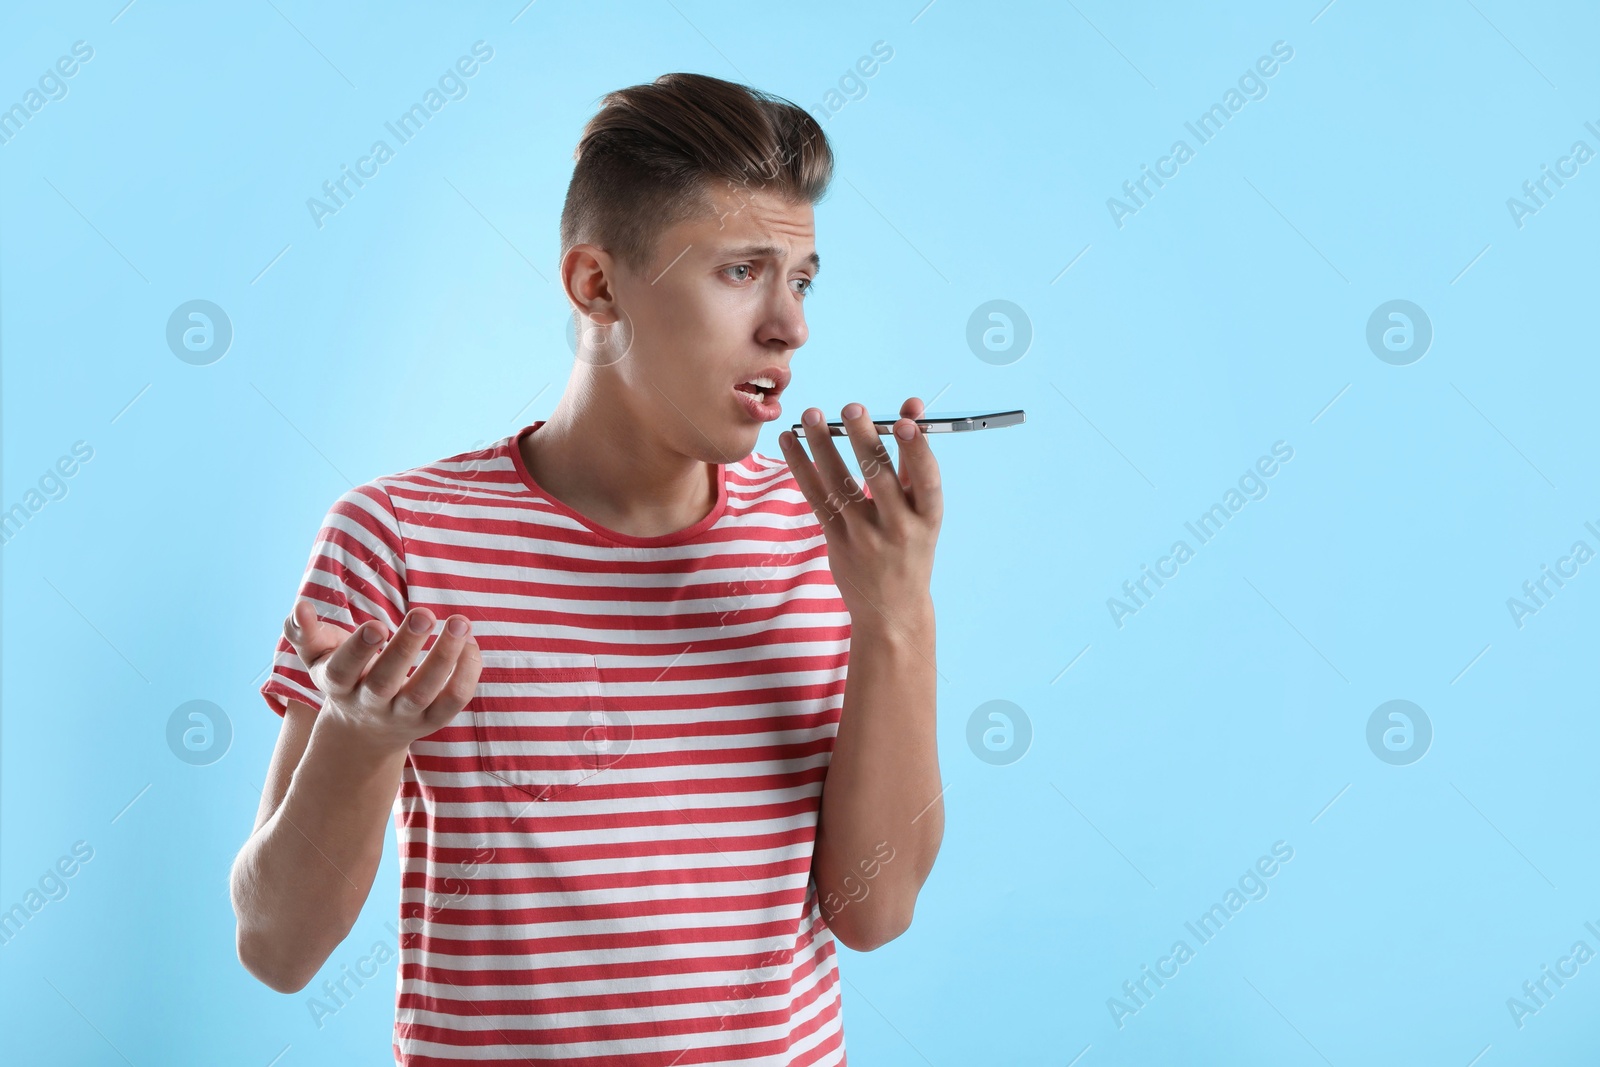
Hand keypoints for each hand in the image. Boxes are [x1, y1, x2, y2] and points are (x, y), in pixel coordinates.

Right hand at [282, 601, 481, 755]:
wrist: (364, 730)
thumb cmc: (342, 675)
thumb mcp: (317, 656)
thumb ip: (303, 631)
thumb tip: (301, 608)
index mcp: (338, 686)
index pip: (343, 670)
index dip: (359, 651)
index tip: (376, 626)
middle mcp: (370, 704)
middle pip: (385, 682)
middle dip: (405, 647)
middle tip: (424, 613)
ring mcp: (403, 716)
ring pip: (424, 692)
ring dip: (444, 657)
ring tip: (459, 622)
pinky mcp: (432, 721)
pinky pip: (453, 700)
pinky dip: (467, 672)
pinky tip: (470, 642)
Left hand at [778, 397, 942, 630]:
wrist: (892, 608)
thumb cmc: (911, 547)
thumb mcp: (922, 509)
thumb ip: (915, 458)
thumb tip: (912, 407)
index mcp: (928, 518)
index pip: (926, 481)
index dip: (917, 450)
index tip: (904, 422)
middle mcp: (899, 528)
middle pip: (879, 478)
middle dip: (864, 440)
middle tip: (850, 408)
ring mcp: (865, 537)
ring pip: (839, 485)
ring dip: (822, 446)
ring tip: (810, 414)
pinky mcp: (837, 542)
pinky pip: (816, 498)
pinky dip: (801, 467)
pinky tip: (789, 441)